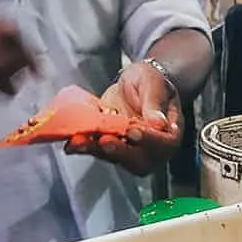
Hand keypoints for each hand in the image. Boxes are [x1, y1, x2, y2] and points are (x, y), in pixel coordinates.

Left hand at [66, 61, 182, 175]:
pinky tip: (72, 143)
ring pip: (116, 158)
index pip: (164, 144)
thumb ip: (154, 100)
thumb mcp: (153, 82)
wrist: (134, 85)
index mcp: (169, 133)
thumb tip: (158, 123)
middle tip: (104, 141)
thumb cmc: (149, 81)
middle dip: (119, 152)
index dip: (148, 141)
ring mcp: (130, 151)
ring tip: (79, 142)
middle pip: (138, 160)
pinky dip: (85, 146)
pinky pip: (99, 150)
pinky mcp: (112, 147)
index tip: (133, 132)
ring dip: (96, 151)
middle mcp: (152, 149)